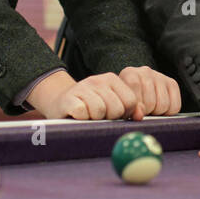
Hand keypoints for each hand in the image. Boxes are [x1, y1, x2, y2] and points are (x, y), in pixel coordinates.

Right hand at [34, 67, 180, 119]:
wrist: (59, 102)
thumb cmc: (90, 106)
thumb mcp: (111, 103)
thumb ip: (129, 107)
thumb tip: (140, 116)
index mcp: (112, 79)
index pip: (131, 101)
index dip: (126, 113)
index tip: (115, 115)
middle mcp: (98, 80)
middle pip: (117, 108)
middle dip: (110, 118)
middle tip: (100, 116)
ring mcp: (83, 88)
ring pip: (100, 111)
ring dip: (95, 119)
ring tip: (89, 115)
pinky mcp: (69, 99)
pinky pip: (84, 113)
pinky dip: (82, 118)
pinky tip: (78, 115)